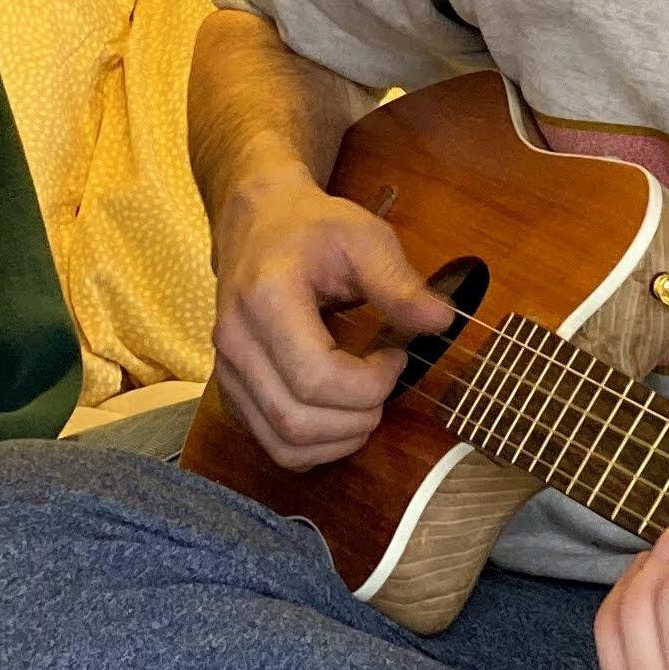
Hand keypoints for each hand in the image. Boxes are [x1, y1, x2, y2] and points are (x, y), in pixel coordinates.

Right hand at [208, 171, 456, 470]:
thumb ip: (399, 283)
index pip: (315, 378)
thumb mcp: (363, 237)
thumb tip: (441, 322)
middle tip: (385, 389)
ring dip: (337, 442)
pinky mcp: (231, 389)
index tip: (396, 358)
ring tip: (367, 409)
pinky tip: (340, 420)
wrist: (257, 222)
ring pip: (281, 442)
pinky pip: (271, 443)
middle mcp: (236, 341)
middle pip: (296, 419)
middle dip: (357, 419)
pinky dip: (313, 447)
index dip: (368, 385)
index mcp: (266, 299)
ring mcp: (227, 369)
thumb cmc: (310, 228)